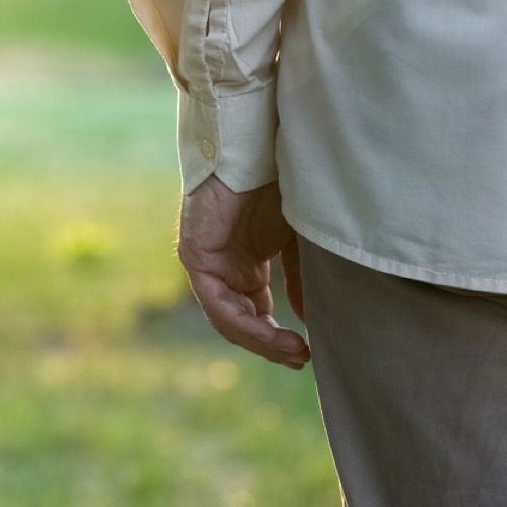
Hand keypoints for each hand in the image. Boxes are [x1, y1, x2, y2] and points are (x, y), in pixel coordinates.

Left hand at [178, 174, 308, 368]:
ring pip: (226, 318)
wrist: (261, 146)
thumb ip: (300, 280)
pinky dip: (243, 323)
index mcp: (244, 262)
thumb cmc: (282, 184)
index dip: (276, 338)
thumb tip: (310, 322)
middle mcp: (223, 266)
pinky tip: (273, 332)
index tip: (307, 353)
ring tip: (294, 352)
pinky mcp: (196, 254)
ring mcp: (207, 261)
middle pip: (239, 322)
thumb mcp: (298, 241)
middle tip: (301, 360)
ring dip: (259, 341)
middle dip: (269, 346)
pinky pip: (215, 302)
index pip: (253, 313)